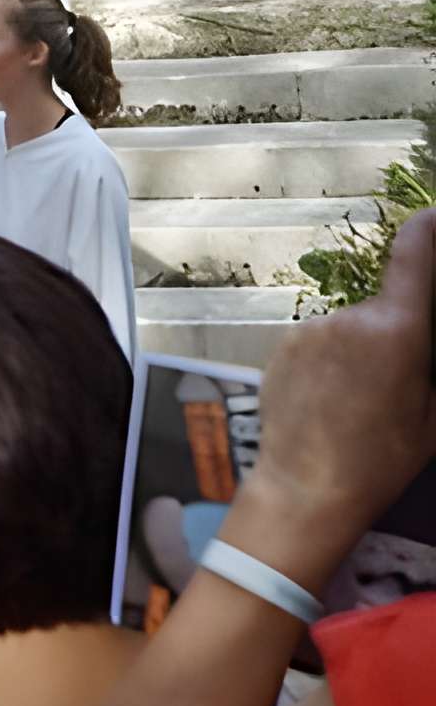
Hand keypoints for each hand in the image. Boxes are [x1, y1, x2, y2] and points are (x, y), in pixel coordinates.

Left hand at [234, 206, 435, 580]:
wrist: (306, 488)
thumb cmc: (380, 459)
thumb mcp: (433, 415)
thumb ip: (433, 358)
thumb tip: (424, 330)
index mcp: (400, 331)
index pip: (416, 253)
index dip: (429, 228)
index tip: (434, 217)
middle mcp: (353, 317)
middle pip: (387, 307)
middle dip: (397, 333)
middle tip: (396, 384)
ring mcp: (313, 327)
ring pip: (353, 329)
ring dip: (361, 352)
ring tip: (359, 404)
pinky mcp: (284, 342)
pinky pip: (321, 342)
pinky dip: (331, 362)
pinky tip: (330, 402)